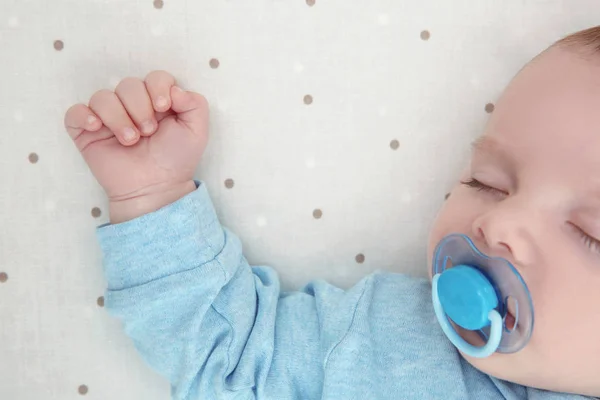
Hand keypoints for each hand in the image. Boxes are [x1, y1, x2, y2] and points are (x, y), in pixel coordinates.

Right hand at [64, 70, 208, 222]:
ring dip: (118, 117)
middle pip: (128, 84)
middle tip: (147, 132)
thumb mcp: (197, 131)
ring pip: (103, 97)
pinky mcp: (87, 133)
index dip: (157, 87)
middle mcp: (132, 105)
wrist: (155, 187)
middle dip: (139, 107)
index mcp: (157, 101)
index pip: (155, 77)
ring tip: (130, 141)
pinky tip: (96, 128)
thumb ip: (195, 104)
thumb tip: (175, 89)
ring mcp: (108, 118)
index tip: (162, 108)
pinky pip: (75, 113)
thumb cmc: (176, 160)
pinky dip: (84, 116)